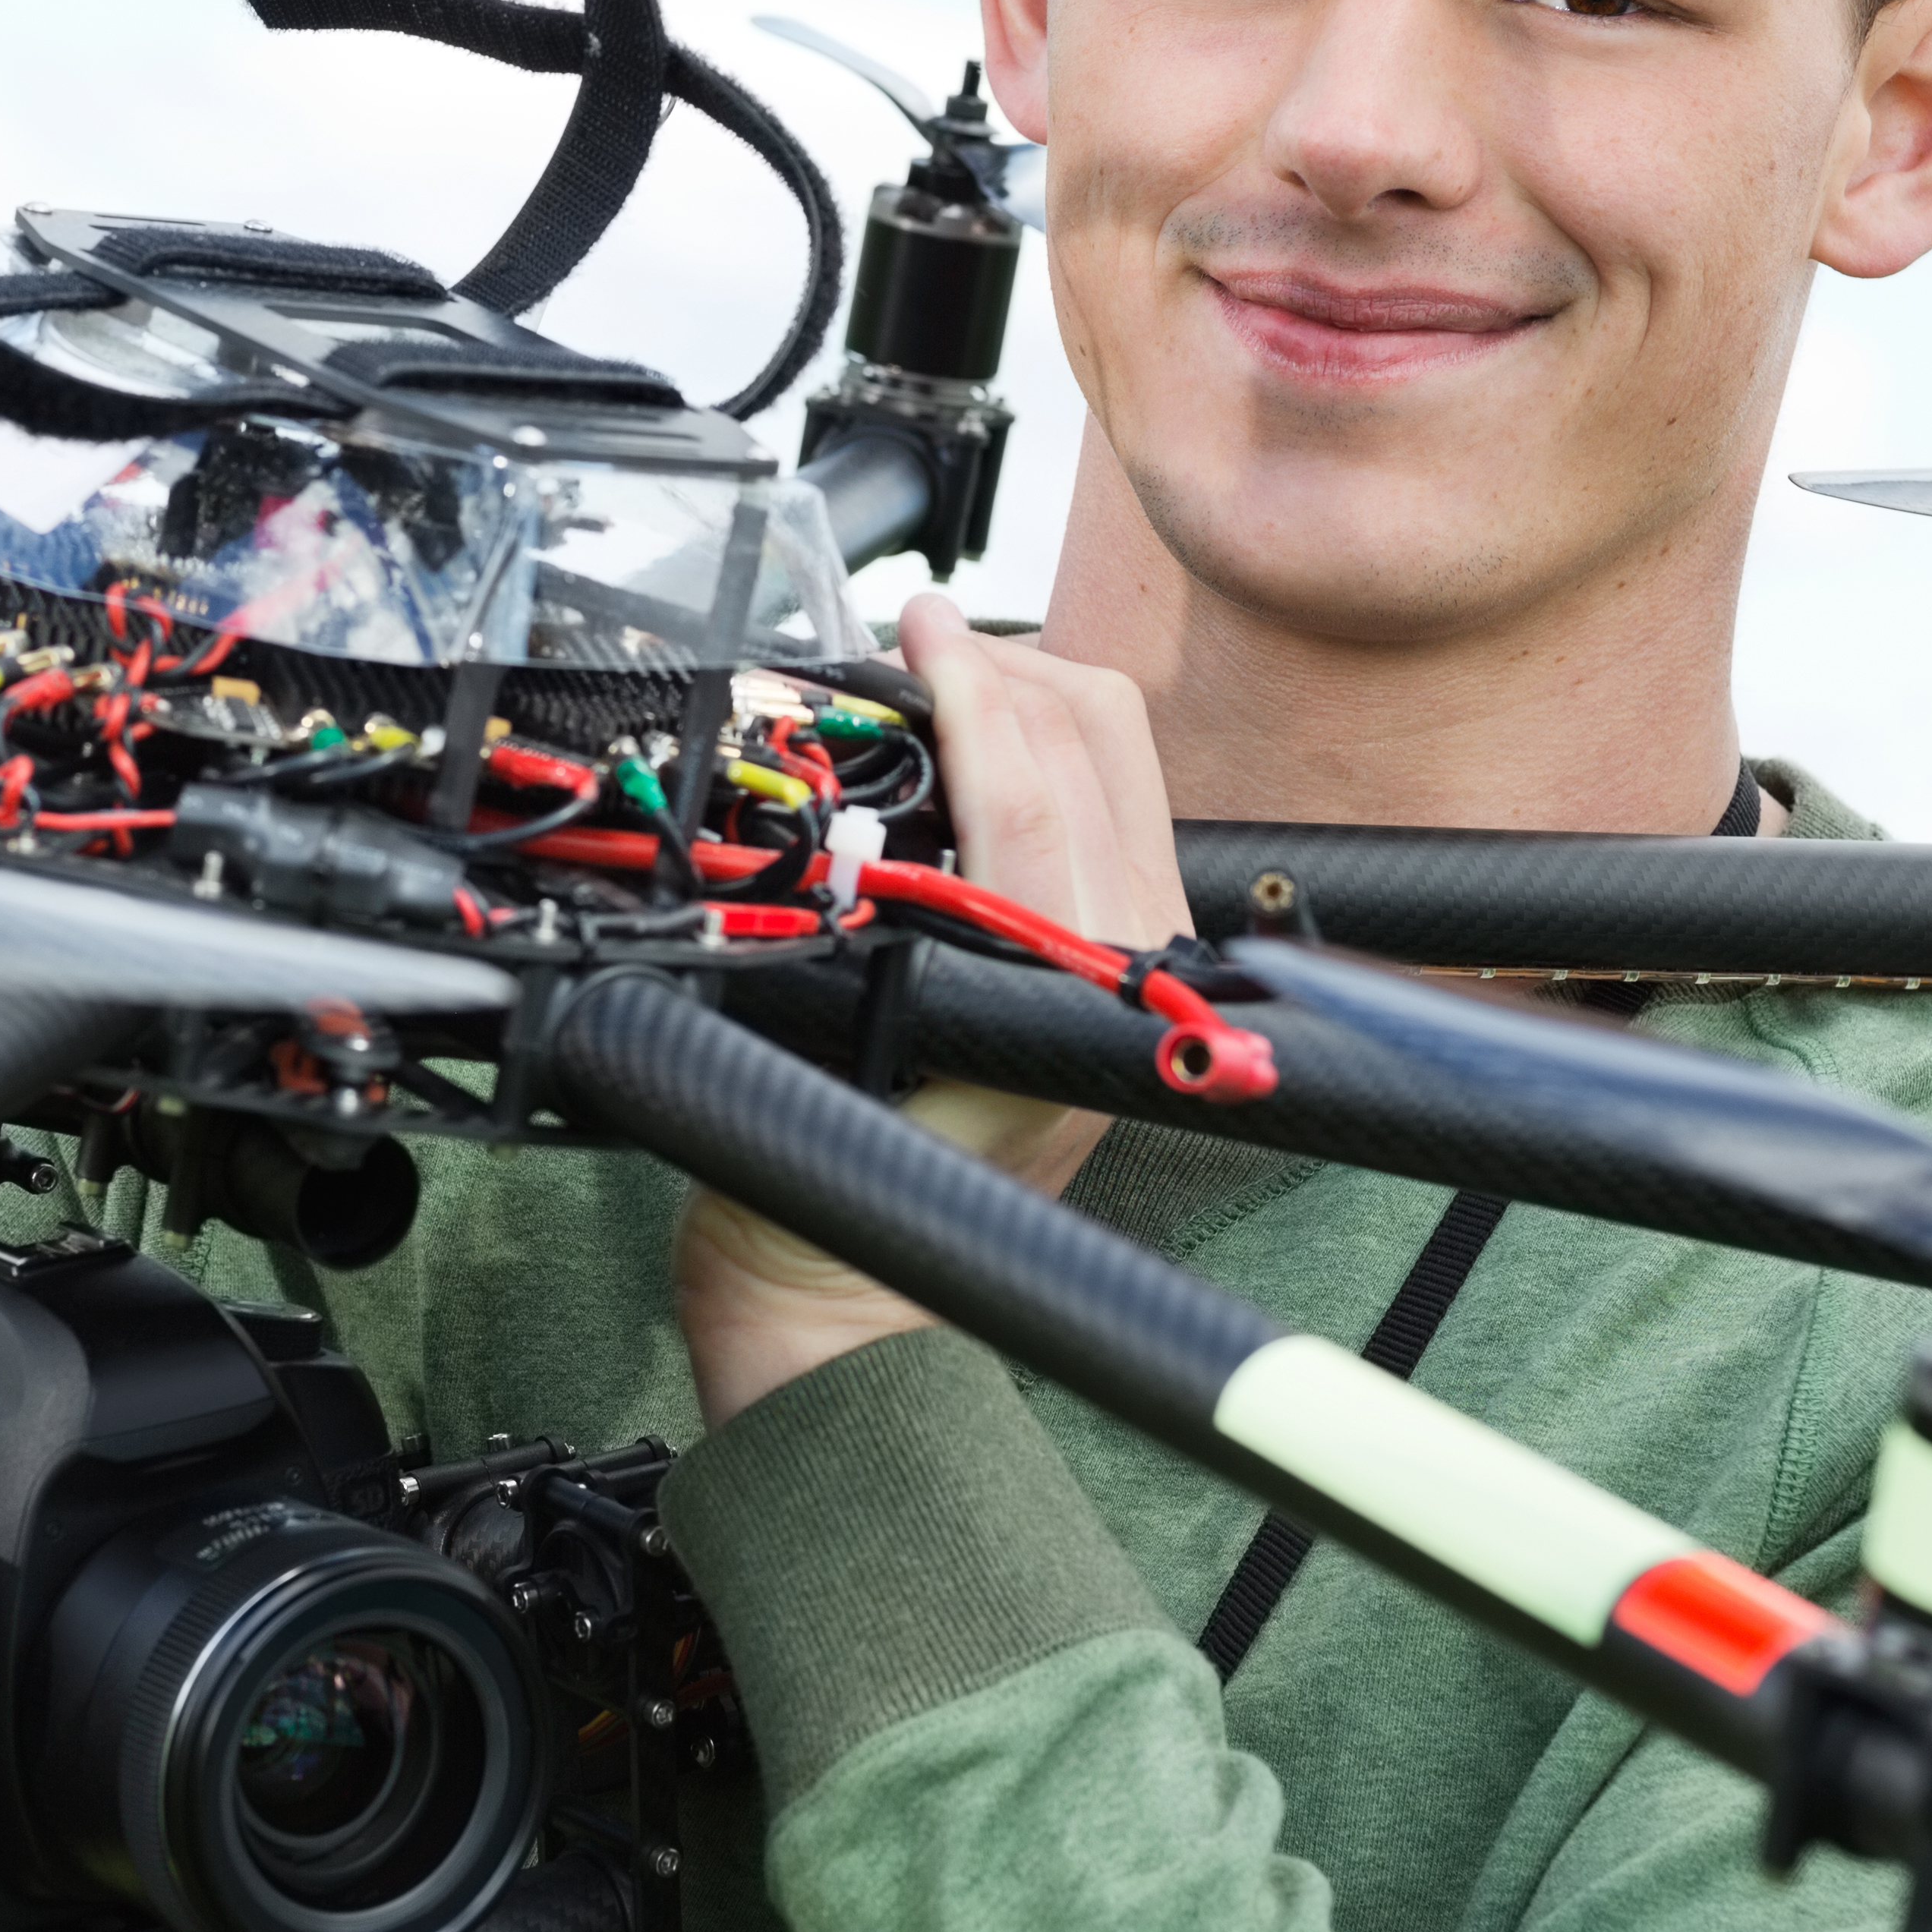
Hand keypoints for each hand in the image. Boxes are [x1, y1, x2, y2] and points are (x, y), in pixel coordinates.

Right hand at [671, 593, 1191, 1426]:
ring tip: (936, 671)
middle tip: (914, 637)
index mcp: (1060, 1001)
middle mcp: (1119, 973)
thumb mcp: (804, 1057)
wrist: (832, 1305)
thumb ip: (843, 937)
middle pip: (1101, 746)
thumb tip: (853, 801)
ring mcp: (1127, 962)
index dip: (975, 691)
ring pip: (1115, 763)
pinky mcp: (1109, 959)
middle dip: (1008, 666)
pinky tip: (971, 737)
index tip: (918, 626)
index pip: (1039, 797)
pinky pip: (1104, 805)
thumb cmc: (810, 1211)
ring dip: (1029, 695)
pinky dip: (1042, 745)